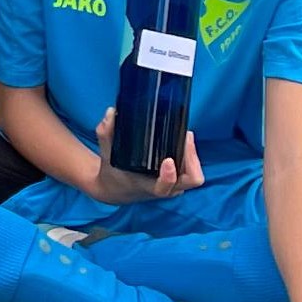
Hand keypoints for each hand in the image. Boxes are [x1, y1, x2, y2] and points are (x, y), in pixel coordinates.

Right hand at [83, 142, 204, 208]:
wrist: (116, 189)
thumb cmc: (113, 173)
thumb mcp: (106, 155)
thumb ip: (106, 134)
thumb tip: (111, 112)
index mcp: (148, 187)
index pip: (165, 187)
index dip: (170, 175)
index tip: (167, 160)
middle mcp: (165, 189)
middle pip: (192, 179)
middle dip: (191, 158)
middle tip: (185, 136)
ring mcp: (174, 185)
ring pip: (195, 174)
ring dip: (193, 155)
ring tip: (184, 134)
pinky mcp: (178, 179)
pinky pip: (192, 170)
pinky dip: (191, 156)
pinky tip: (182, 140)